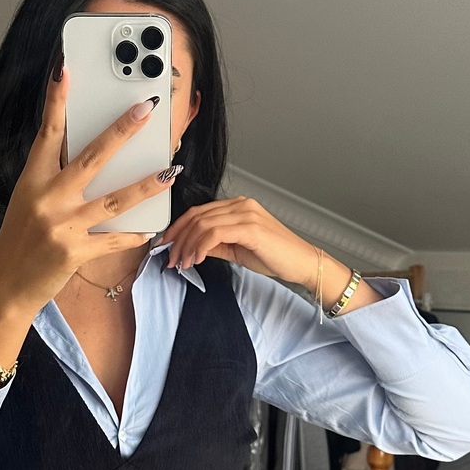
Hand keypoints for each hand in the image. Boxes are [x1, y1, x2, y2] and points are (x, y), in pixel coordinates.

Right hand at [0, 68, 177, 313]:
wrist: (5, 286)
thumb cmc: (19, 241)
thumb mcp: (28, 201)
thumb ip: (54, 178)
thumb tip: (91, 155)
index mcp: (32, 181)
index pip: (47, 133)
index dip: (57, 101)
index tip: (65, 70)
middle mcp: (47, 199)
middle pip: (91, 158)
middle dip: (121, 131)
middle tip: (145, 110)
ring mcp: (62, 226)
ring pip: (114, 200)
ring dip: (145, 185)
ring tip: (169, 171)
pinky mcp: (75, 252)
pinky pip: (113, 240)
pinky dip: (133, 235)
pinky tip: (151, 228)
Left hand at [162, 195, 333, 292]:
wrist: (302, 263)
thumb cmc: (276, 257)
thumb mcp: (237, 250)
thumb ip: (215, 245)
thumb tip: (193, 248)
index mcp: (239, 206)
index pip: (199, 212)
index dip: (178, 229)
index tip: (167, 246)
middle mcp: (241, 205)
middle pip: (197, 216)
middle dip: (178, 239)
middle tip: (171, 259)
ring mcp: (246, 214)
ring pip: (203, 224)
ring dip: (187, 246)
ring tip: (183, 263)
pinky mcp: (250, 227)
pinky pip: (215, 233)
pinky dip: (201, 246)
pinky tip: (197, 259)